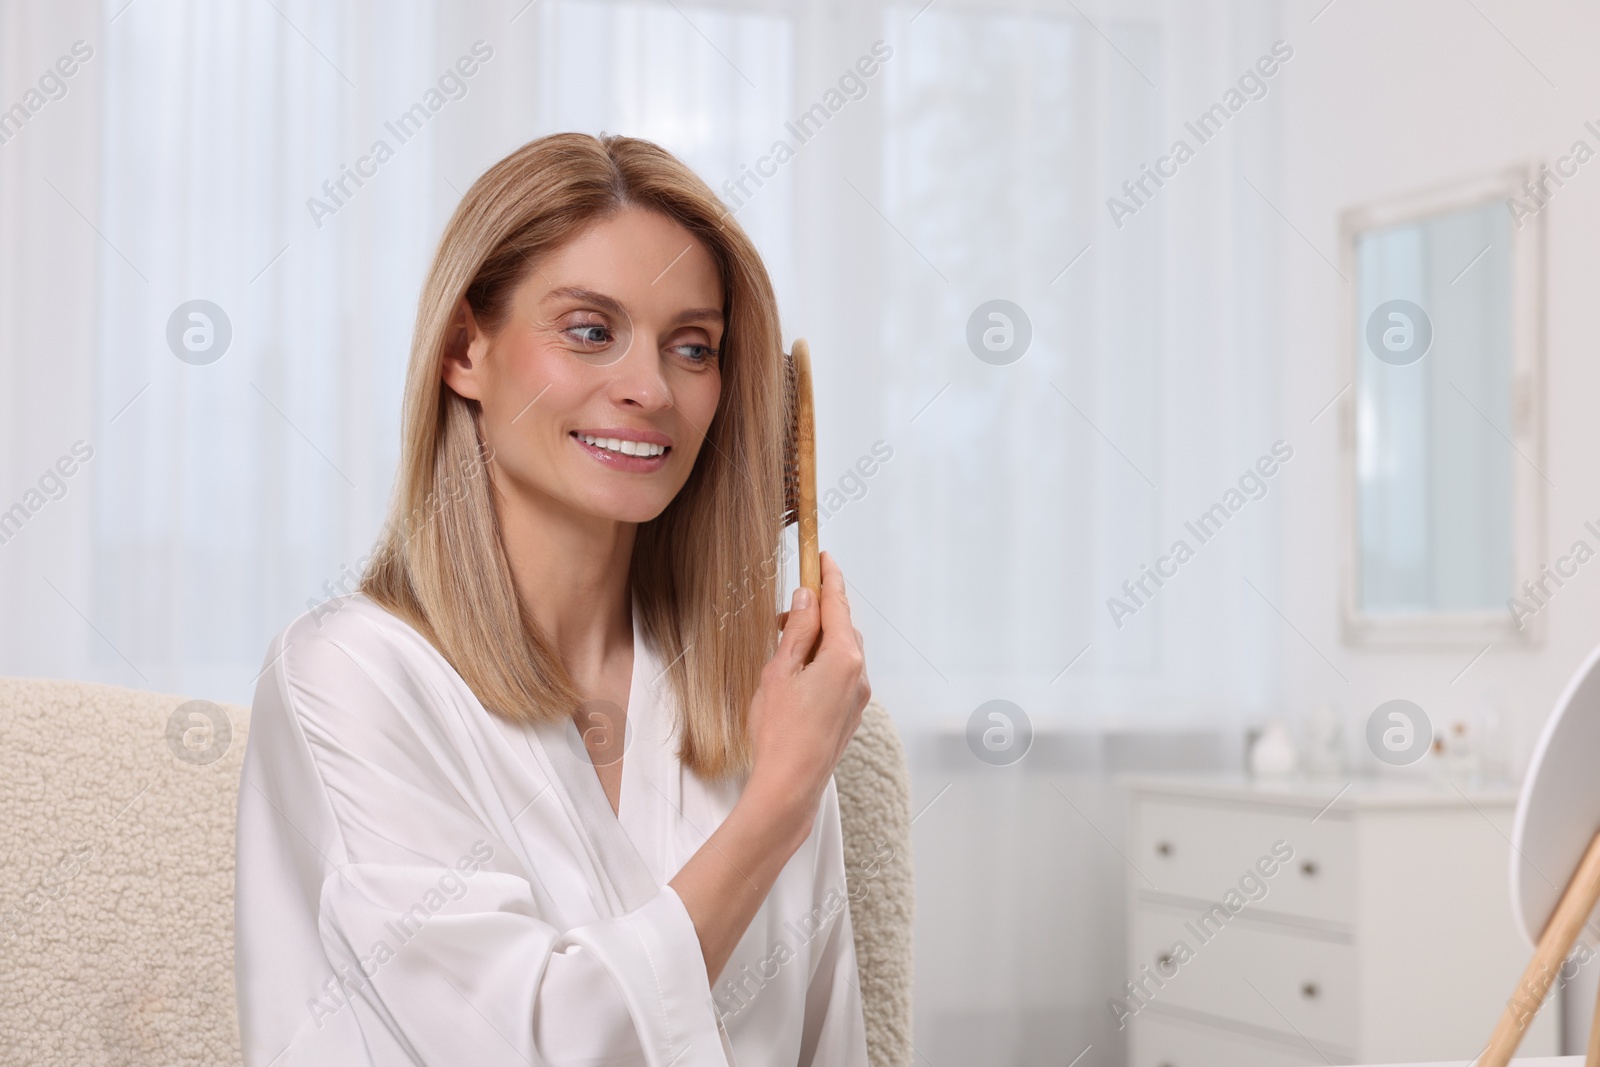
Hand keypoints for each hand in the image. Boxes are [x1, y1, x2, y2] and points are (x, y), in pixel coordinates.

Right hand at [745, 551, 869, 834]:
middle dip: (818, 612)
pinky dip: (823, 662)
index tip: (824, 557)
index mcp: (844, 657)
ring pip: (842, 651)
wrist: (791, 783)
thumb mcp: (781, 669)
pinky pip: (841, 673)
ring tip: (785, 645)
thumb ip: (798, 630)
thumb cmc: (780, 730)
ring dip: (818, 640)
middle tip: (787, 611)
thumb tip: (808, 597)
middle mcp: (859, 674)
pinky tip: (797, 673)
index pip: (838, 604)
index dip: (829, 577)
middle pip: (842, 627)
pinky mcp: (851, 712)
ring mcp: (858, 695)